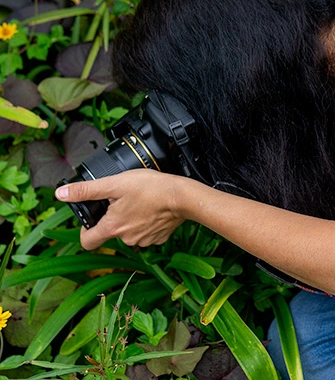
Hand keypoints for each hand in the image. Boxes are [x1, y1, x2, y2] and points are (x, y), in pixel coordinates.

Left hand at [55, 169, 186, 250]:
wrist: (183, 197)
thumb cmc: (151, 188)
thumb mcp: (114, 183)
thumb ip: (86, 190)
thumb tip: (61, 193)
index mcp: (112, 228)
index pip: (87, 242)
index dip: (86, 230)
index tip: (93, 218)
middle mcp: (126, 239)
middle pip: (111, 233)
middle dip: (114, 218)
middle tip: (123, 200)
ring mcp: (144, 240)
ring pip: (129, 233)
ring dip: (131, 220)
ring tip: (140, 203)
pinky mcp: (158, 238)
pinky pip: (146, 233)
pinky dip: (147, 223)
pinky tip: (152, 210)